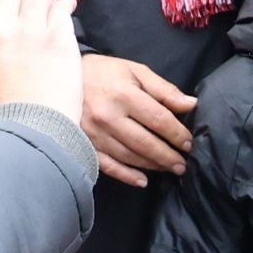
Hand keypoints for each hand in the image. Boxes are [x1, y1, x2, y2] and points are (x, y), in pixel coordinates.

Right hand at [70, 49, 193, 184]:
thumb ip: (163, 89)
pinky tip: (142, 181)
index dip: (177, 134)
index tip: (188, 143)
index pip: (158, 120)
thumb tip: (190, 105)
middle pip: (145, 143)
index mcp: (123, 95)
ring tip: (168, 168)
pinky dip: (126, 175)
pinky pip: (107, 165)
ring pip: (129, 156)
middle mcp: (108, 116)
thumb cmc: (103, 73)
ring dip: (152, 166)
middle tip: (183, 164)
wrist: (61, 77)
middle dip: (168, 156)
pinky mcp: (84, 144)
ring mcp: (94, 133)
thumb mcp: (135, 71)